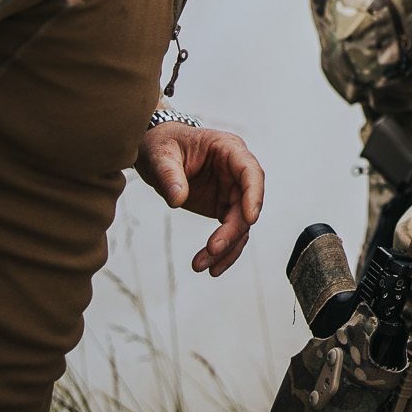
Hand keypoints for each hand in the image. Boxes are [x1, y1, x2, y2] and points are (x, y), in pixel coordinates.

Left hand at [133, 123, 264, 275]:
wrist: (157, 152)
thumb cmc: (162, 144)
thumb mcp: (160, 154)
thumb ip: (169, 175)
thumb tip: (177, 199)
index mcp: (229, 149)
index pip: (250, 172)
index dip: (254, 195)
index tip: (250, 219)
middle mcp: (236, 171)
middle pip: (246, 204)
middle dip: (232, 231)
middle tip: (212, 250)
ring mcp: (232, 191)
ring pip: (240, 224)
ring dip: (226, 248)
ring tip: (202, 266)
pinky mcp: (222, 207)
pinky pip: (230, 232)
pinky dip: (222, 252)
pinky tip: (210, 267)